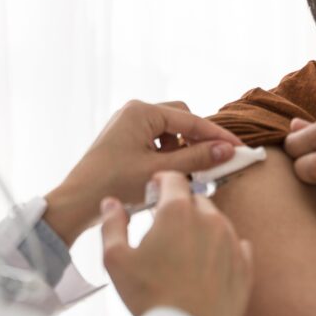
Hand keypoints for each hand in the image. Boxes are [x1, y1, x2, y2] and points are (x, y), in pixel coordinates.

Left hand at [44, 100, 240, 245]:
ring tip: (187, 175)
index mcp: (140, 112)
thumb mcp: (160, 172)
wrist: (75, 203)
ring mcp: (127, 125)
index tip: (240, 150)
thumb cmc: (113, 185)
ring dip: (183, 150)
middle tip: (214, 163)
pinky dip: (168, 156)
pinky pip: (156, 141)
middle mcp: (133, 112)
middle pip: (181, 120)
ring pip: (169, 132)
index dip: (218, 136)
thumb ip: (196, 159)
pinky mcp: (124, 140)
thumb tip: (227, 151)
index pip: (191, 120)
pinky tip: (169, 176)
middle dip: (198, 141)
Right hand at [100, 172, 253, 315]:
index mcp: (178, 212)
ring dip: (201, 228)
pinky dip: (221, 249)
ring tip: (183, 250)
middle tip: (164, 226)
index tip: (154, 192)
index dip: (161, 182)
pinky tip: (206, 265)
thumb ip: (112, 224)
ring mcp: (232, 242)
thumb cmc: (148, 297)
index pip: (173, 179)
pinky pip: (235, 245)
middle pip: (196, 199)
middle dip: (180, 206)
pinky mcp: (245, 266)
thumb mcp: (115, 259)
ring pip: (216, 222)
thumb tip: (111, 203)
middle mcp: (210, 220)